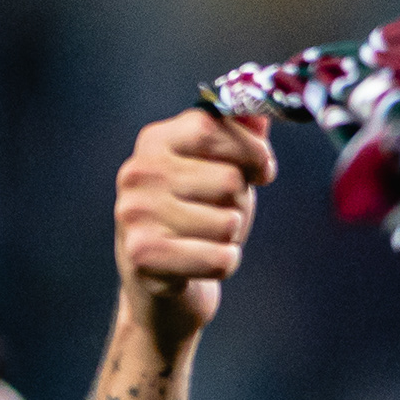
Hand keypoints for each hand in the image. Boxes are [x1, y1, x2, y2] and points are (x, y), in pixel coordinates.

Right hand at [114, 108, 274, 351]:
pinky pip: (220, 258)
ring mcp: (136, 214)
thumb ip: (238, 139)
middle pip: (229, 180)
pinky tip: (202, 265)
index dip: (252, 151)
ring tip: (205, 241)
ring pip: (228, 222)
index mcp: (154, 142)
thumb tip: (261, 109)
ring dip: (231, 239)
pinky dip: (225, 264)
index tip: (263, 171)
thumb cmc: (194, 224)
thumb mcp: (217, 174)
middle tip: (218, 218)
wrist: (159, 291)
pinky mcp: (144, 256)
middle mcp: (138, 172)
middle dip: (239, 205)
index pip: (212, 126)